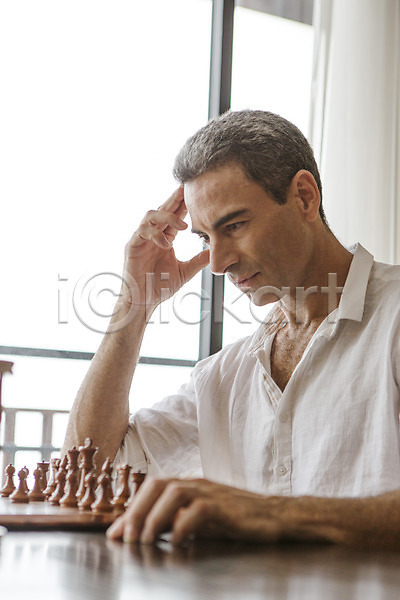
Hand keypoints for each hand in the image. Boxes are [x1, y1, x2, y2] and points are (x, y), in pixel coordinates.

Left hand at [106, 477, 291, 545]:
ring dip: (154, 517)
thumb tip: (144, 532)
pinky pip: (198, 509)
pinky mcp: (225, 507)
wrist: (272, 515)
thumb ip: (175, 520)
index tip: (114, 534)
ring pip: (174, 492)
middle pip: (157, 485)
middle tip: (125, 539)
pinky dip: (182, 525)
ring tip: (143, 541)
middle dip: (136, 511)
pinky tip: (175, 542)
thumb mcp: (200, 519)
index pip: (152, 488)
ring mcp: (211, 492)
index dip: (130, 509)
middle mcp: (196, 484)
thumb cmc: (234, 519)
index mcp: (189, 485)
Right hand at [120, 187, 208, 311]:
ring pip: (151, 215)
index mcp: (164, 238)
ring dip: (168, 217)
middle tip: (188, 189)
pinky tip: (167, 244)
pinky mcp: (132, 246)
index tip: (197, 194)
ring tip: (184, 226)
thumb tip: (215, 252)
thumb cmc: (159, 287)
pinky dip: (155, 234)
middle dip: (175, 198)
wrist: (143, 302)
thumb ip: (198, 261)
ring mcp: (141, 239)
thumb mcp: (185, 272)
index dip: (184, 204)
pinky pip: (142, 232)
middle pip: (163, 209)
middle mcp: (152, 235)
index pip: (175, 216)